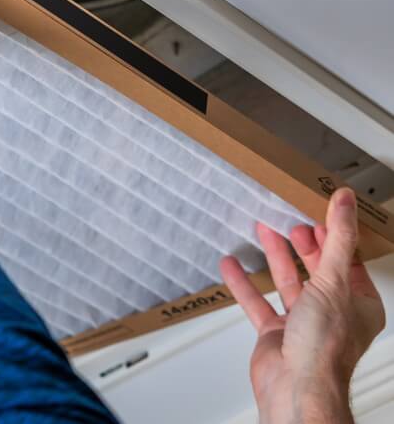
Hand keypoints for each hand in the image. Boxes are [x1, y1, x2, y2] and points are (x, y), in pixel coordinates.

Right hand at [220, 188, 385, 422]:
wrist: (296, 387)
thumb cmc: (324, 347)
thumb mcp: (334, 281)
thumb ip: (337, 239)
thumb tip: (345, 202)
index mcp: (358, 304)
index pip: (348, 260)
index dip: (334, 235)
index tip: (319, 211)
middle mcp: (332, 313)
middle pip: (316, 269)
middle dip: (302, 243)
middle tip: (289, 219)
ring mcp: (302, 323)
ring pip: (287, 282)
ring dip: (274, 256)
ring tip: (262, 229)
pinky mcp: (275, 333)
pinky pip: (257, 302)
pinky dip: (243, 283)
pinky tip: (231, 265)